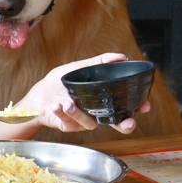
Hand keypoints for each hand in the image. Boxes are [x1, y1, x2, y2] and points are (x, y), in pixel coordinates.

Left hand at [17, 52, 150, 134]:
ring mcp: (82, 121)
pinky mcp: (67, 126)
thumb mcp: (78, 69)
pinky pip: (68, 122)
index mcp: (99, 101)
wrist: (37, 97)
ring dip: (79, 114)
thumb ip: (99, 63)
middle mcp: (94, 113)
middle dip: (124, 124)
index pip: (122, 107)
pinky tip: (57, 106)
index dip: (135, 108)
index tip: (144, 105)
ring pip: (89, 123)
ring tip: (69, 103)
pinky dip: (63, 114)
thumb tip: (121, 56)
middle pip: (115, 124)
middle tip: (128, 122)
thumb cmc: (58, 84)